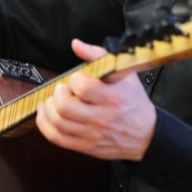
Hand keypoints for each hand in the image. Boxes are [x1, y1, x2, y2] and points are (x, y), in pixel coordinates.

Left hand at [34, 38, 156, 160]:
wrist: (146, 135)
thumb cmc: (133, 101)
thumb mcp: (124, 74)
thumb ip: (98, 56)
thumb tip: (76, 44)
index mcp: (113, 97)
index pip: (83, 87)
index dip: (74, 79)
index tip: (77, 79)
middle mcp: (102, 118)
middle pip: (65, 107)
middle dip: (58, 93)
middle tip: (63, 90)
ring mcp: (93, 134)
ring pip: (58, 122)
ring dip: (49, 108)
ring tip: (53, 100)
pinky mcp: (86, 147)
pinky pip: (57, 138)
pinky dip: (44, 125)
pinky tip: (45, 114)